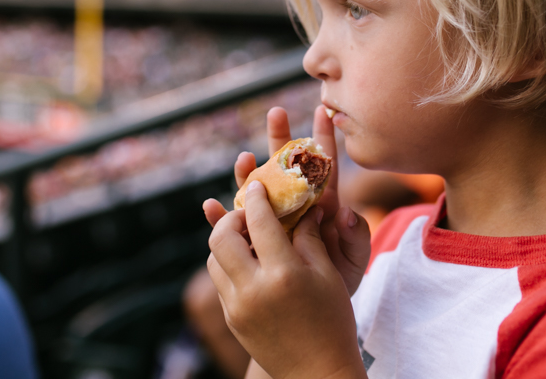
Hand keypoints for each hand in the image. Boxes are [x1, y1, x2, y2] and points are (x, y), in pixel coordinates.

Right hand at [203, 105, 370, 295]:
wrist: (314, 313)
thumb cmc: (338, 283)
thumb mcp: (354, 262)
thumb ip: (356, 237)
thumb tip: (345, 212)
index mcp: (320, 207)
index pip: (322, 168)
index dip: (322, 140)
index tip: (321, 111)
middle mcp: (292, 208)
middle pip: (285, 168)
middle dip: (280, 140)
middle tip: (276, 113)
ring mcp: (270, 223)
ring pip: (255, 192)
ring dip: (248, 175)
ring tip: (243, 160)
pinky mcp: (250, 242)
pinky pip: (231, 228)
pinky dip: (219, 217)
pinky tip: (210, 207)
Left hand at [207, 181, 366, 378]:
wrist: (317, 372)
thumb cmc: (332, 320)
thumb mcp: (328, 274)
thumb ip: (309, 237)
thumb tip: (304, 207)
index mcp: (283, 274)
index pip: (260, 222)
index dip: (257, 197)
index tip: (257, 185)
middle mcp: (253, 290)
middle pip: (221, 238)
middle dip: (230, 217)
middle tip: (247, 212)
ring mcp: (237, 307)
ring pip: (213, 259)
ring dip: (226, 241)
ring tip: (248, 237)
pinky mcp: (230, 319)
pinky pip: (219, 281)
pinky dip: (228, 264)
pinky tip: (248, 262)